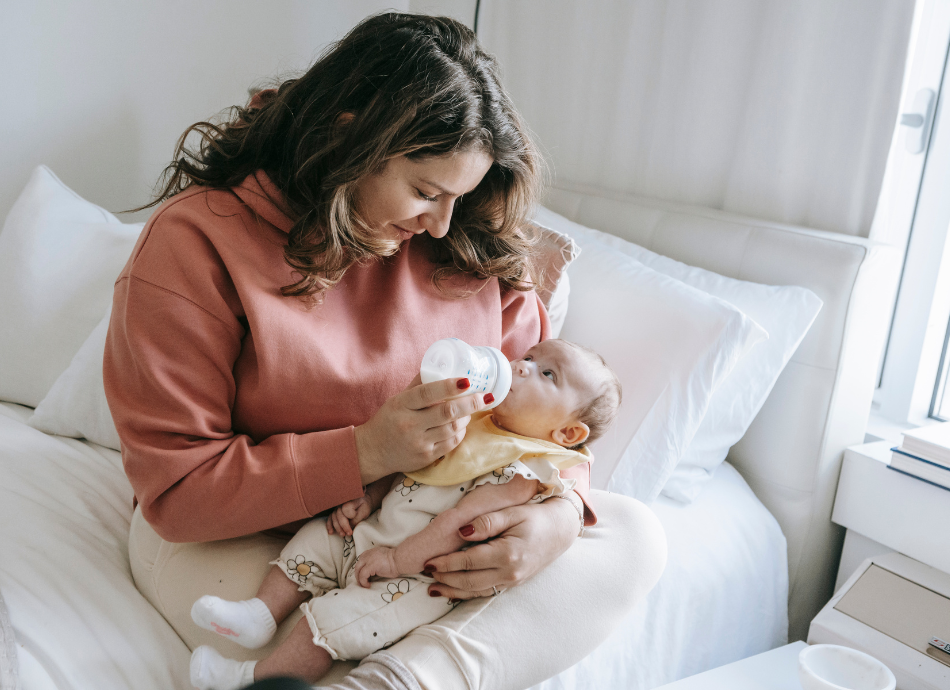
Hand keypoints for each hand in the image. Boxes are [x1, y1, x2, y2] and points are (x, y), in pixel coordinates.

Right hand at [327, 495, 372, 535]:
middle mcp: (341, 503)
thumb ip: (357, 518)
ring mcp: (337, 507)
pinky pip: (330, 518)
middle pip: (339, 515)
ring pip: (333, 518)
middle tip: (349, 533)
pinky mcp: (335, 512)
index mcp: (350, 501)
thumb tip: (350, 526)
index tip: (356, 522)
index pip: (346, 509)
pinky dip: (329, 525)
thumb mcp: (364, 512)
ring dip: (337, 527)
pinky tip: (331, 532)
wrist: (363, 502)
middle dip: (343, 526)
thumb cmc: (364, 506)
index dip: (350, 517)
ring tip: (343, 534)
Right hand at [354, 375, 490, 484]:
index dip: (449, 386)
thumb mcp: (398, 399)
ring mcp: (418, 443)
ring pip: (452, 428)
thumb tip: (441, 366)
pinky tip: (462, 424)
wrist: (373, 452)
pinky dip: (461, 432)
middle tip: (485, 396)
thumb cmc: (389, 420)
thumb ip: (419, 385)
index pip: (427, 393)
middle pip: (447, 412)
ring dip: (467, 417)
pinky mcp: (426, 457)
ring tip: (471, 408)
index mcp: (402, 405)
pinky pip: (451, 443)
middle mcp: (409, 424)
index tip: (467, 381)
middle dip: (470, 403)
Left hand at [354, 546, 399, 586]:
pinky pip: (362, 576)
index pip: (361, 560)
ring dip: (360, 580)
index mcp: (372, 552)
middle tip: (362, 583)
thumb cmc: (396, 561)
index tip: (364, 575)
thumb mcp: (383, 558)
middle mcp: (368, 554)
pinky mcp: (370, 566)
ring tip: (364, 585)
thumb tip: (374, 571)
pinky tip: (368, 585)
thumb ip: (376, 561)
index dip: (361, 568)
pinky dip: (363, 582)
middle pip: (358, 565)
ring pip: (358, 570)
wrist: (400, 560)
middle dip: (358, 575)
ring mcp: (368, 560)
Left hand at [423, 497, 578, 599]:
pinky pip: (486, 592)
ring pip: (476, 592)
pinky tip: (454, 591)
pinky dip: (467, 594)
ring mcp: (512, 581)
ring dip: (453, 591)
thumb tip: (461, 533)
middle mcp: (509, 573)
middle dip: (445, 579)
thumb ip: (486, 522)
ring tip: (432, 588)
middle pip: (469, 581)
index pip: (469, 562)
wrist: (560, 530)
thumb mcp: (511, 512)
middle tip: (425, 573)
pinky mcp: (513, 583)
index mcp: (507, 554)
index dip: (446, 563)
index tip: (428, 561)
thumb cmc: (535, 517)